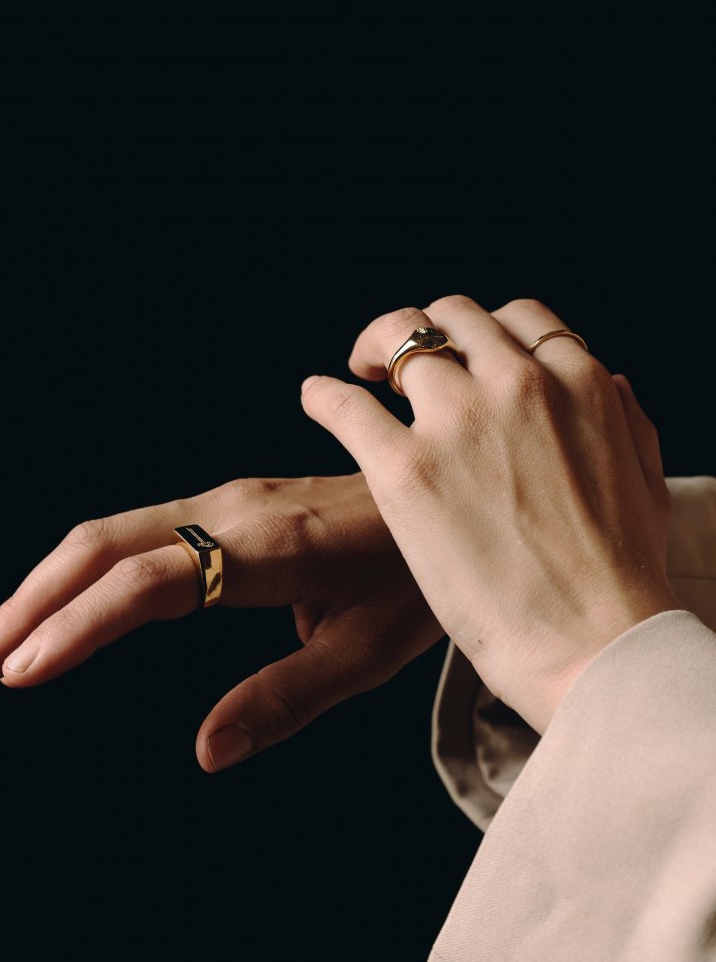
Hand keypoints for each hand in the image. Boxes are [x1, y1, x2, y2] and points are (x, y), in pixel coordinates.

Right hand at [0, 474, 441, 768]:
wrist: (449, 493)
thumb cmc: (419, 577)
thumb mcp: (370, 650)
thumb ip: (287, 699)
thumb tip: (204, 751)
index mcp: (270, 548)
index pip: (148, 582)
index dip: (80, 624)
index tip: (23, 671)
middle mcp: (234, 511)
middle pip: (103, 543)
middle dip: (33, 602)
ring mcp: (227, 500)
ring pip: (110, 532)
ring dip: (47, 585)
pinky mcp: (227, 503)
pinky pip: (138, 531)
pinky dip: (85, 570)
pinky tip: (65, 606)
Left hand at [301, 297, 679, 733]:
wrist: (593, 643)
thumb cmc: (624, 579)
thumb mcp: (646, 481)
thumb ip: (624, 421)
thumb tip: (607, 385)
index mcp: (576, 382)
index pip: (518, 319)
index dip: (485, 334)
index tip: (467, 354)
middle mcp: (515, 384)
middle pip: (454, 318)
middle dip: (427, 331)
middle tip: (403, 358)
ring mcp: (457, 421)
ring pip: (399, 342)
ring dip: (374, 349)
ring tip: (360, 370)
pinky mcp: (404, 468)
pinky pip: (346, 405)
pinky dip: (325, 395)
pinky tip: (316, 399)